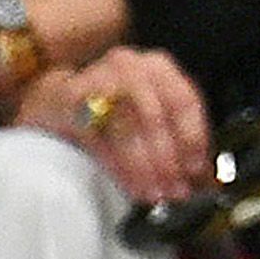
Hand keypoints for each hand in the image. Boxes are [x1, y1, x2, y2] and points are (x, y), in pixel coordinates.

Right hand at [15, 43, 213, 205]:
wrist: (57, 101)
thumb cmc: (112, 110)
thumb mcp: (150, 116)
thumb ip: (177, 140)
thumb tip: (203, 177)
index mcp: (157, 67)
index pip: (183, 100)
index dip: (192, 139)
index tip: (195, 171)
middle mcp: (129, 65)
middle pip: (154, 116)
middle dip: (167, 160)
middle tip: (173, 190)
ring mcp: (98, 79)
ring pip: (127, 127)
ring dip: (143, 167)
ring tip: (152, 193)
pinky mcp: (71, 100)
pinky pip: (99, 137)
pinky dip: (117, 165)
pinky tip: (129, 184)